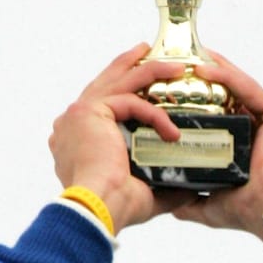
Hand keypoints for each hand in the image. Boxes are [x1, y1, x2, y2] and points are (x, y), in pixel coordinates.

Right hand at [48, 46, 194, 233]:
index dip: (122, 94)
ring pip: (119, 82)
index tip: (142, 90)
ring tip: (177, 67)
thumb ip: (163, 181)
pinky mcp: (90, 111)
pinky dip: (154, 114)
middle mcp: (72, 123)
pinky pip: (130, 101)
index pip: (101, 106)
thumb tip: (190, 185)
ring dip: (150, 72)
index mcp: (76, 140)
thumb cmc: (114, 206)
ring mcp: (79, 115)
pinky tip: (172, 131)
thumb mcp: (142, 190)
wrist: (98, 209)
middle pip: (105, 83)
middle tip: (148, 53)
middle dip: (130, 66)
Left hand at [170, 52, 262, 257]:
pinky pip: (249, 89)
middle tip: (178, 65)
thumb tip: (168, 199)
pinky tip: (204, 67)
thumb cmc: (247, 211)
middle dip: (204, 80)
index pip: (221, 116)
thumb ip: (190, 199)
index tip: (173, 90)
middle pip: (230, 96)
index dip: (198, 101)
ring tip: (187, 58)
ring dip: (213, 70)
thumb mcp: (209, 205)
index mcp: (249, 146)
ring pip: (239, 87)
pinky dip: (227, 76)